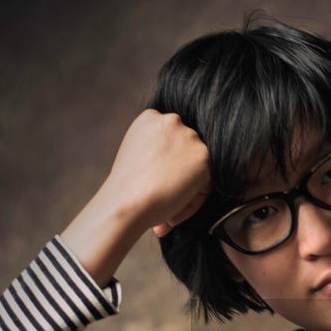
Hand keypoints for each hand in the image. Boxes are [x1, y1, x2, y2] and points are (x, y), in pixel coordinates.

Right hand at [101, 109, 212, 236]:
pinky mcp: (203, 157)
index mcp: (150, 118)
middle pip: (185, 154)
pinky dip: (192, 203)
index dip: (165, 167)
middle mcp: (172, 121)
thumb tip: (169, 166)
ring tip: (166, 212)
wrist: (127, 200)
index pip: (170, 142)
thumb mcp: (135, 155)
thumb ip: (155, 151)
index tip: (156, 184)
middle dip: (177, 179)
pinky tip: (172, 212)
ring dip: (185, 192)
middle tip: (162, 200)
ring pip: (196, 170)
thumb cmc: (126, 187)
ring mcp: (189, 137)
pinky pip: (204, 186)